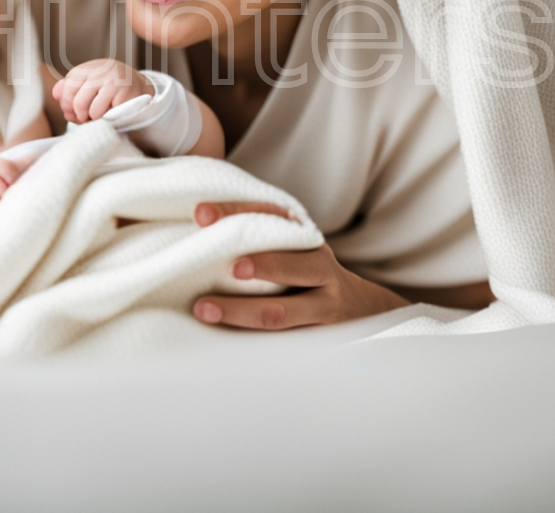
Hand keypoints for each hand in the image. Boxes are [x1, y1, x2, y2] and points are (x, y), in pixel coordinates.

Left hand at [53, 59, 152, 123]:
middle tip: (83, 119)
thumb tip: (56, 94)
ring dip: (92, 118)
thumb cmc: (107, 85)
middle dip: (77, 115)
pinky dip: (105, 118)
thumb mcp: (87, 82)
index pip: (67, 88)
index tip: (70, 113)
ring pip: (90, 109)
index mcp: (87, 68)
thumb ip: (69, 87)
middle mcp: (98, 71)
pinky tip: (108, 114)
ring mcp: (112, 80)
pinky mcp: (124, 92)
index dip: (66, 105)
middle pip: (76, 101)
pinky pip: (106, 113)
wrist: (137, 84)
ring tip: (96, 116)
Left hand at [190, 201, 409, 328]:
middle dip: (262, 265)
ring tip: (204, 309)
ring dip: (240, 311)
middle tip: (229, 267)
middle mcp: (319, 267)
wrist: (360, 308)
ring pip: (282, 311)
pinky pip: (282, 340)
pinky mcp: (317, 337)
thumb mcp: (292, 246)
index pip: (271, 215)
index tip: (200, 214)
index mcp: (305, 237)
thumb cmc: (305, 271)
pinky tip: (224, 343)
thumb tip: (193, 226)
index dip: (236, 211)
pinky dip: (252, 341)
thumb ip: (257, 234)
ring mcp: (322, 305)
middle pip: (291, 266)